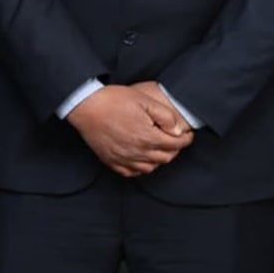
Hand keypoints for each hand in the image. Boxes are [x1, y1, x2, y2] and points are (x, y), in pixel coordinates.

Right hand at [67, 85, 192, 177]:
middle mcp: (138, 152)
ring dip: (158, 159)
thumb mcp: (144, 100)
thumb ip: (165, 116)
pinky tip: (140, 159)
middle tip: (174, 140)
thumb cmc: (113, 100)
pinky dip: (140, 168)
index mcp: (148, 137)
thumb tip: (177, 130)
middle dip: (174, 149)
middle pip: (165, 158)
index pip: (175, 145)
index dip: (185, 140)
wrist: (86, 106)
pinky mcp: (111, 160)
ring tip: (158, 149)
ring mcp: (124, 158)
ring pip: (150, 168)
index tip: (187, 136)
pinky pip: (131, 172)